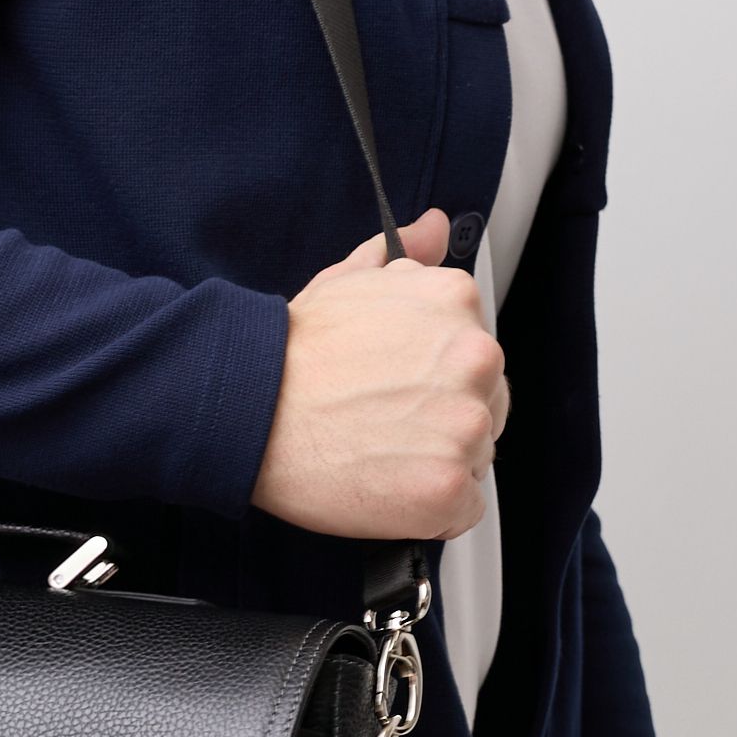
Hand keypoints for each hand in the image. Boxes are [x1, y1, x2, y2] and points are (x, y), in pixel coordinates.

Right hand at [250, 208, 508, 540]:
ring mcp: (465, 427)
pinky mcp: (447, 488)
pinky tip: (383, 485)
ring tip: (375, 451)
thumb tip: (435, 227)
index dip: (434, 377)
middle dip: (441, 419)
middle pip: (487, 406)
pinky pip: (462, 509)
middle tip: (381, 421)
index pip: (477, 354)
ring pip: (475, 458)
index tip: (396, 385)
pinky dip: (429, 510)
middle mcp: (474, 360)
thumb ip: (404, 256)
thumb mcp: (347, 281)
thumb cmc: (291, 354)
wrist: (249, 410)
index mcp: (458, 303)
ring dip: (435, 463)